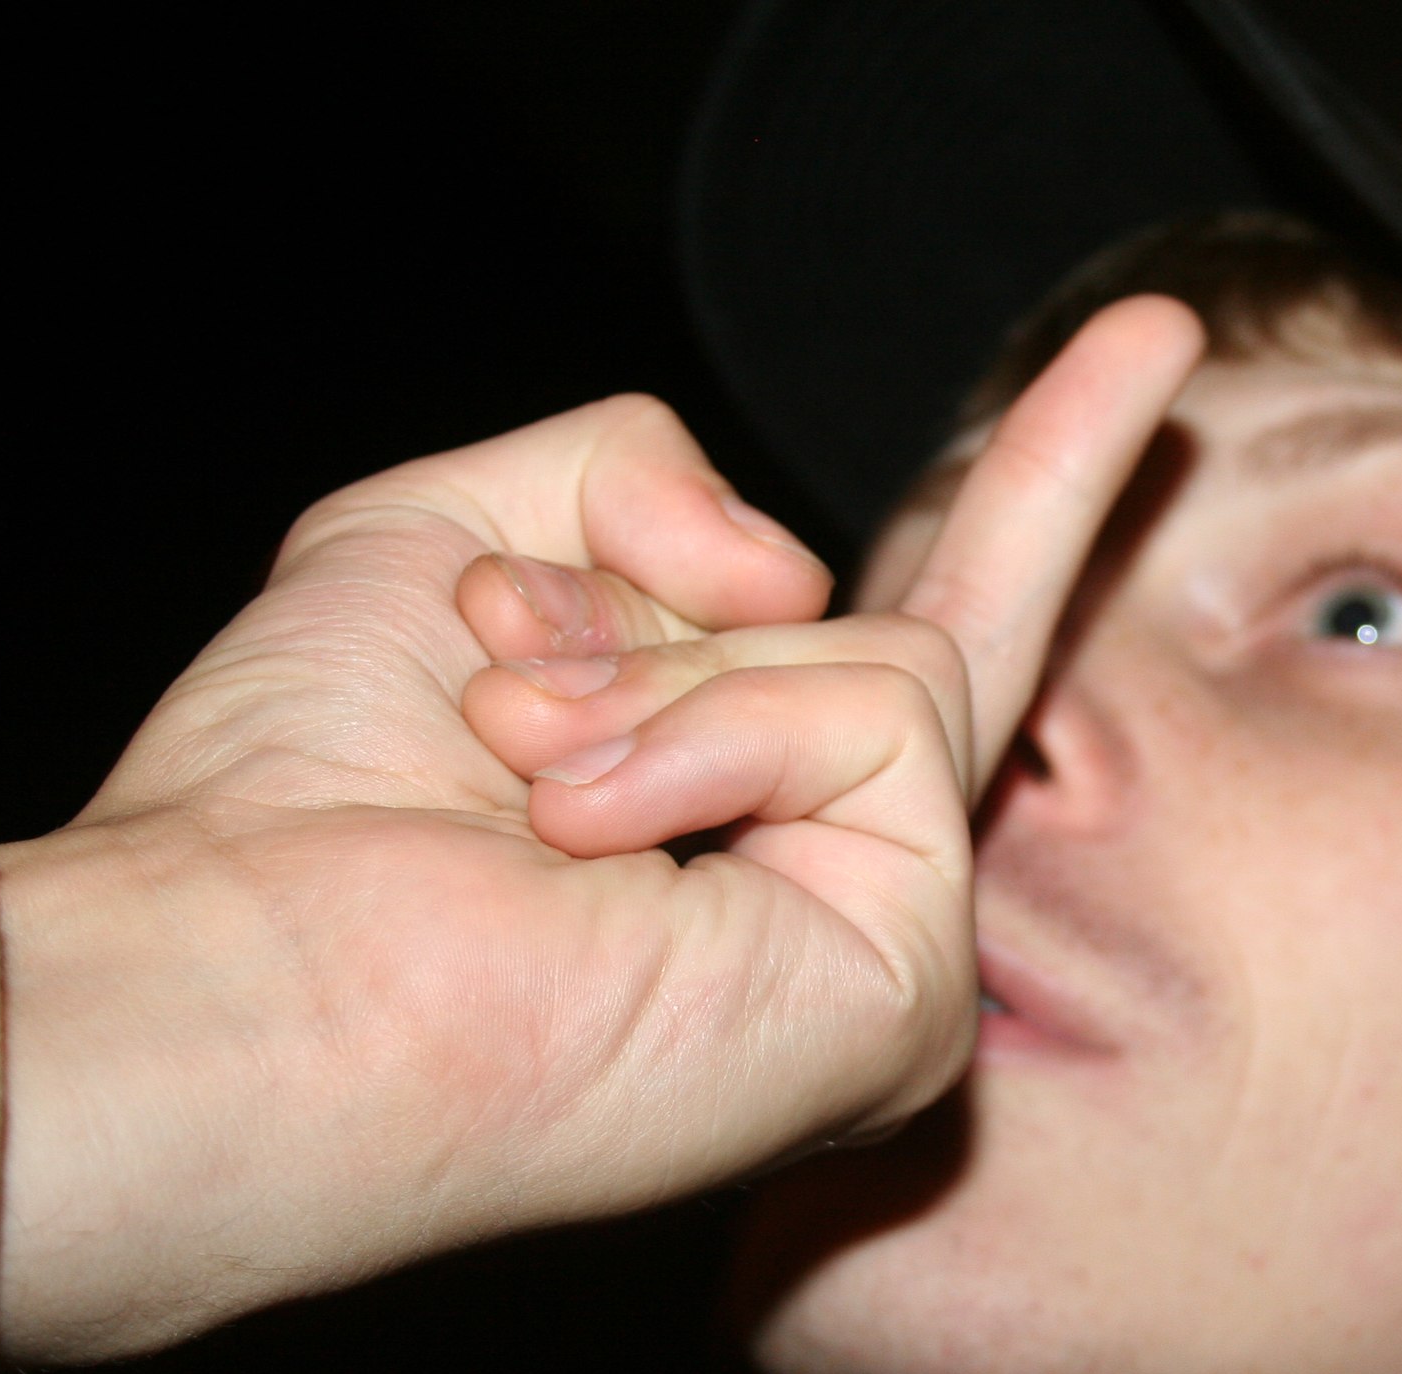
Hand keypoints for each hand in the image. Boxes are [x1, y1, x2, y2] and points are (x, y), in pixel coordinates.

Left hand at [0, 295, 1203, 1362]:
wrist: (252, 962)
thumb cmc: (300, 794)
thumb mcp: (444, 537)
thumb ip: (631, 467)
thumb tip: (790, 566)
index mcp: (726, 798)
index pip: (909, 624)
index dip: (1033, 484)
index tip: (1149, 351)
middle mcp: (820, 875)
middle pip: (977, 629)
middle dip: (1022, 483)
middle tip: (810, 527)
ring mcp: (882, 942)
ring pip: (893, 661)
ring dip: (662, 668)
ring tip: (527, 768)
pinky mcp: (911, 994)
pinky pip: (881, 725)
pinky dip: (711, 733)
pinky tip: (591, 835)